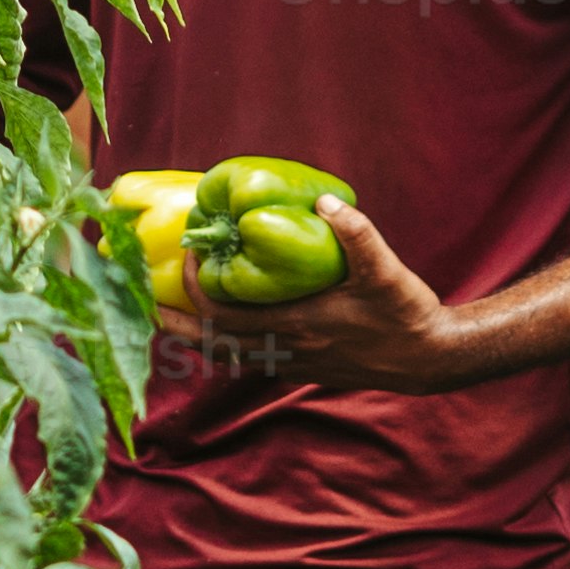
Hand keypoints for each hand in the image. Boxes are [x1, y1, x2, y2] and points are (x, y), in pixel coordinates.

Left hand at [185, 199, 471, 394]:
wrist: (429, 359)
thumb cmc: (406, 314)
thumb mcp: (385, 270)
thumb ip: (357, 234)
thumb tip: (325, 201)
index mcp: (296, 326)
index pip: (224, 314)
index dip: (197, 287)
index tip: (189, 254)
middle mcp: (285, 350)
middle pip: (210, 344)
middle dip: (172, 325)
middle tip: (140, 304)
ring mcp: (291, 363)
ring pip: (225, 356)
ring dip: (193, 336)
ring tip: (166, 315)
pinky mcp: (301, 367)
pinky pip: (246, 357)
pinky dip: (222, 343)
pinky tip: (217, 325)